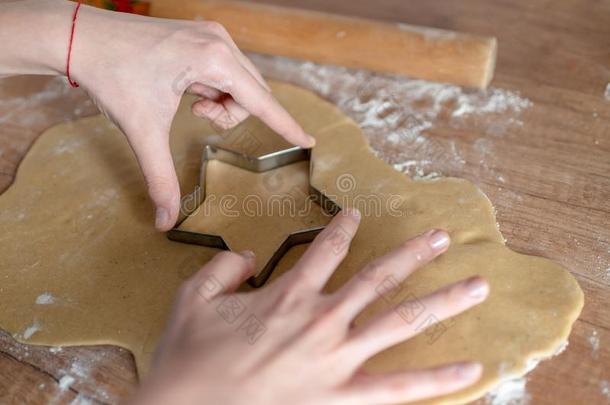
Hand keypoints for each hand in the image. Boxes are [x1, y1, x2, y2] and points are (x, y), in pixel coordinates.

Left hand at [0, 1, 314, 230]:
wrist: (80, 37)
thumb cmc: (113, 75)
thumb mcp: (142, 131)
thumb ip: (160, 177)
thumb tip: (165, 221)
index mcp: (213, 59)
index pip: (262, 102)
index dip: (286, 126)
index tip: (310, 140)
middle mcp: (220, 42)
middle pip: (252, 94)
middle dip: (230, 114)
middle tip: (195, 115)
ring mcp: (212, 35)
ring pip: (240, 84)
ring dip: (220, 102)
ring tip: (188, 103)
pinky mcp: (203, 36)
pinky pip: (226, 72)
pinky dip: (212, 89)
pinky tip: (185, 89)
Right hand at [131, 209, 488, 404]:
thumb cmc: (188, 362)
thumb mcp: (192, 301)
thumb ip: (223, 269)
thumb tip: (248, 255)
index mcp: (288, 295)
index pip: (325, 249)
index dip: (343, 228)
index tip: (355, 215)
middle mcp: (321, 320)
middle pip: (379, 277)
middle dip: (415, 254)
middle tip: (443, 238)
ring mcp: (337, 359)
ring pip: (402, 322)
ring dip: (444, 302)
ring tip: (479, 287)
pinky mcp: (341, 398)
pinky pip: (399, 388)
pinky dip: (437, 380)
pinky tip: (471, 372)